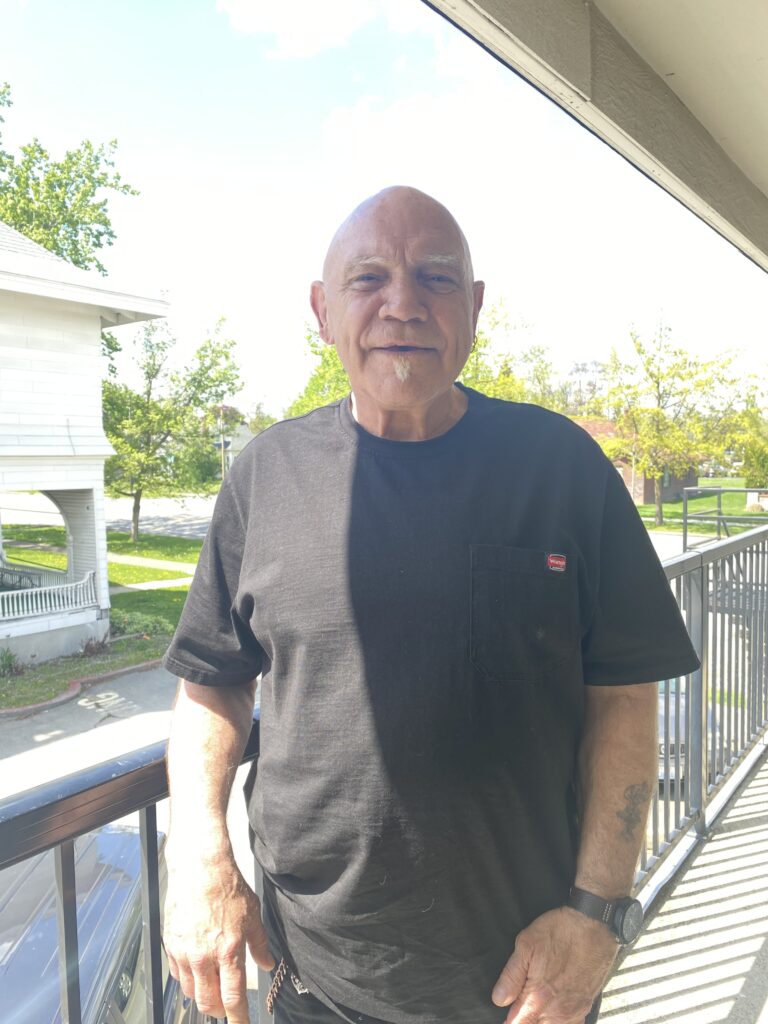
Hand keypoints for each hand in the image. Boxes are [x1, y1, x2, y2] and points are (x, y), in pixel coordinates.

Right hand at [163, 847, 274, 1022]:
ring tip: (212, 987)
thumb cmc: (228, 888)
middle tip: (227, 1007)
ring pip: (190, 992)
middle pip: (208, 1002)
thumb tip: (268, 964)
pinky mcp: (170, 945)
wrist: (200, 869)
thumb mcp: (253, 916)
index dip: (238, 1017)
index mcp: (228, 951)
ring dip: (202, 995)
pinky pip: (177, 974)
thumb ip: (260, 944)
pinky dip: (187, 979)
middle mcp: (204, 957)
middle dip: (219, 1010)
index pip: (232, 998)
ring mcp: (184, 952)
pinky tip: (196, 970)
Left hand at [491, 907, 617, 1023]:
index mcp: (537, 998)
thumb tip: (499, 999)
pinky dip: (559, 1019)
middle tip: (521, 1001)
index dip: (509, 1019)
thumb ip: (511, 976)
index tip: (507, 1011)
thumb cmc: (560, 931)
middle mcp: (556, 1011)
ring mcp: (573, 1011)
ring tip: (537, 1002)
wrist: (594, 926)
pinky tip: (555, 1005)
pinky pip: (570, 1023)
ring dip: (542, 1019)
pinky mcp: (585, 1006)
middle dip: (525, 1019)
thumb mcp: (526, 945)